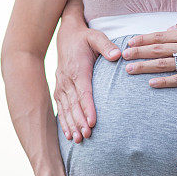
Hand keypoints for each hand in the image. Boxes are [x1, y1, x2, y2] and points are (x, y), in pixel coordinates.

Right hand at [54, 23, 120, 142]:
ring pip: (66, 109)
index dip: (88, 107)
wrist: (67, 36)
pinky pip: (61, 108)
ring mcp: (62, 85)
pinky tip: (68, 135)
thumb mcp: (96, 36)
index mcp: (78, 69)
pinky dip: (64, 122)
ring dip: (71, 125)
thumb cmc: (85, 38)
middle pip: (74, 104)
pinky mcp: (59, 89)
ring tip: (78, 139)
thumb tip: (117, 54)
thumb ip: (106, 45)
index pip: (84, 91)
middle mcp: (67, 79)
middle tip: (87, 136)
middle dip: (80, 121)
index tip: (93, 122)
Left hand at [122, 15, 176, 87]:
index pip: (160, 36)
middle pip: (157, 50)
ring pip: (164, 65)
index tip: (130, 42)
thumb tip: (170, 28)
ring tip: (130, 70)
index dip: (143, 39)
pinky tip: (152, 83)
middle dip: (138, 53)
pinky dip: (164, 82)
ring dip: (145, 67)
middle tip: (124, 56)